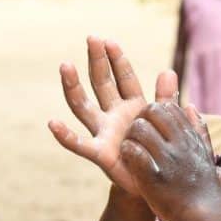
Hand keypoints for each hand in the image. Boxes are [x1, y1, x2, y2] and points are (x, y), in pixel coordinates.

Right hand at [48, 37, 177, 195]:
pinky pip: (79, 144)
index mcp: (133, 106)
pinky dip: (65, 136)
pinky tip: (53, 123)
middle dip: (97, 62)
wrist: (156, 181)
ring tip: (66, 66)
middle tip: (91, 39)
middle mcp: (114, 116)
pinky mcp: (100, 153)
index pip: (124, 78)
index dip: (117, 60)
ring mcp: (104, 133)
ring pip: (84, 106)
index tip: (109, 41)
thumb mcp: (166, 122)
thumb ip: (166, 99)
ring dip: (73, 87)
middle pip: (102, 84)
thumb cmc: (159, 151)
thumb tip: (168, 70)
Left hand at [121, 102, 220, 220]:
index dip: (154, 111)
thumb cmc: (203, 182)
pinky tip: (128, 158)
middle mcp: (179, 143)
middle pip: (151, 111)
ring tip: (130, 146)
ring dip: (130, 136)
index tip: (150, 125)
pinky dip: (127, 151)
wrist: (205, 212)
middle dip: (139, 119)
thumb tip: (190, 106)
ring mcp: (166, 159)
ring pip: (140, 129)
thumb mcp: (205, 150)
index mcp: (189, 136)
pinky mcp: (153, 176)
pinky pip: (134, 152)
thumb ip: (198, 128)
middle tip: (136, 134)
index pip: (167, 107)